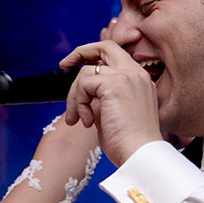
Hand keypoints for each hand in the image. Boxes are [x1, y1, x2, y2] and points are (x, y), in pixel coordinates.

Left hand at [60, 40, 160, 166]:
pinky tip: (87, 121)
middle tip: (64, 65)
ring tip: (79, 119)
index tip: (74, 65)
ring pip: (87, 71)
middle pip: (104, 47)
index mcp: (140, 80)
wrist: (140, 155)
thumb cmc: (128, 143)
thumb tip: (82, 91)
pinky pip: (84, 83)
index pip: (115, 55)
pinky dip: (78, 102)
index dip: (93, 56)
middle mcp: (136, 73)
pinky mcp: (115, 84)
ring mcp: (126, 76)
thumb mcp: (114, 113)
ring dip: (75, 96)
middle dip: (80, 52)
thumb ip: (102, 97)